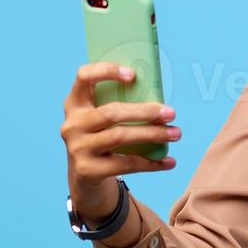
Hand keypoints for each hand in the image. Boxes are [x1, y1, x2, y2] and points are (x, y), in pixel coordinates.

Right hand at [60, 61, 179, 223]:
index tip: (133, 75)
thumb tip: (160, 103)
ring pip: (120, 137)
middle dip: (145, 112)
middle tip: (171, 113)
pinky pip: (125, 164)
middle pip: (111, 112)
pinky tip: (169, 162)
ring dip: (153, 134)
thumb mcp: (102, 120)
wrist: (85, 176)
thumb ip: (120, 107)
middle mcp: (72, 124)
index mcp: (75, 103)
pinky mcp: (87, 170)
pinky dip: (151, 163)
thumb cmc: (102, 137)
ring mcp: (77, 148)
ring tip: (175, 133)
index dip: (106, 71)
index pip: (83, 77)